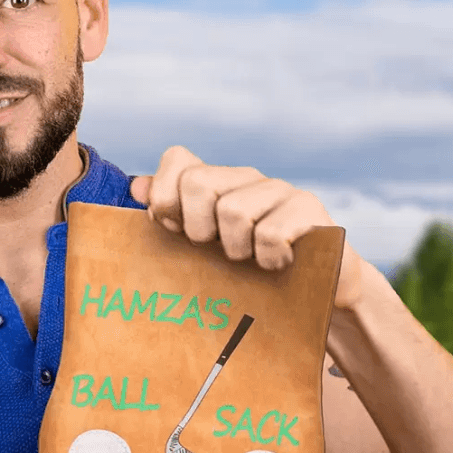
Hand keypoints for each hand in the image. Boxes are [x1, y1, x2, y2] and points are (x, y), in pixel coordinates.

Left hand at [129, 146, 365, 310]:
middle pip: (197, 182)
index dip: (165, 196)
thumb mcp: (204, 249)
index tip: (173, 231)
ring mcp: (280, 190)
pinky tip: (277, 265)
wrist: (316, 293)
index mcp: (218, 182)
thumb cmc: (250, 273)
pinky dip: (266, 259)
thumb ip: (171, 217)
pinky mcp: (309, 210)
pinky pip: (269, 234)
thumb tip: (136, 188)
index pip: (178, 159)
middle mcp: (247, 178)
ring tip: (250, 262)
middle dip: (197, 228)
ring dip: (235, 250)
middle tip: (214, 251)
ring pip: (233, 211)